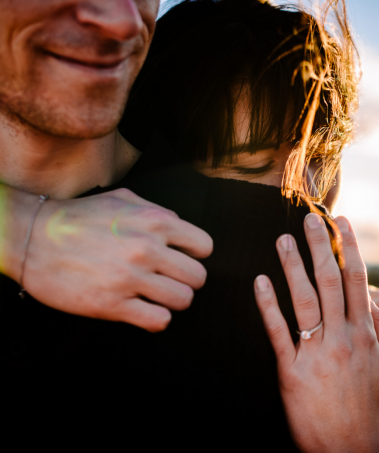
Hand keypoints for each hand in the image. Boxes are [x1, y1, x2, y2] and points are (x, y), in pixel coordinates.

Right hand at [5, 188, 211, 331]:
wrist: (31, 237)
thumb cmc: (79, 218)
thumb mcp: (123, 200)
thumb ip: (157, 210)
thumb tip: (179, 225)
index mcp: (155, 221)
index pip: (205, 247)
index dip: (194, 255)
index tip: (179, 258)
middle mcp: (147, 248)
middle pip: (198, 277)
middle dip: (186, 280)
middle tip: (168, 280)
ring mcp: (130, 278)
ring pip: (183, 300)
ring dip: (172, 301)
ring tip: (155, 295)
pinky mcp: (111, 304)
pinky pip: (158, 321)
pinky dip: (156, 318)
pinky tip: (143, 309)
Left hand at [254, 214, 378, 452]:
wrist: (351, 448)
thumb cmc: (369, 406)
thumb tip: (371, 299)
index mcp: (365, 333)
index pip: (358, 279)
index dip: (350, 246)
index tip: (342, 220)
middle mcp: (343, 337)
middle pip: (330, 281)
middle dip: (321, 246)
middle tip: (309, 218)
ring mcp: (317, 353)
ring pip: (304, 300)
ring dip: (293, 266)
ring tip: (282, 240)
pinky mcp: (292, 371)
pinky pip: (278, 332)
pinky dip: (268, 305)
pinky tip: (259, 281)